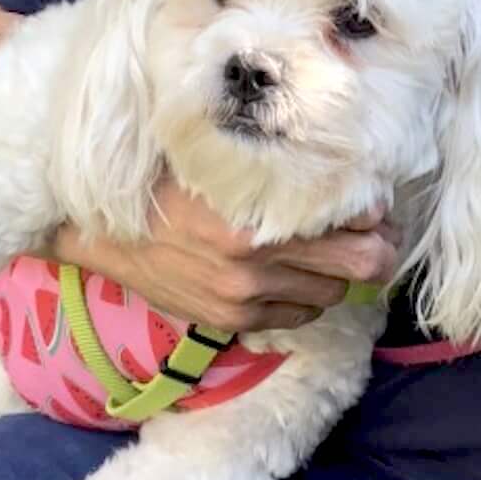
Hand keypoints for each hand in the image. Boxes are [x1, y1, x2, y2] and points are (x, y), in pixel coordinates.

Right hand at [50, 175, 398, 332]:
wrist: (104, 234)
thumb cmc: (166, 183)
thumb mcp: (219, 158)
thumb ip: (277, 162)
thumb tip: (341, 161)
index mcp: (256, 209)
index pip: (356, 217)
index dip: (375, 209)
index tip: (372, 201)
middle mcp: (257, 258)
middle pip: (363, 263)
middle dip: (375, 247)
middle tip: (372, 232)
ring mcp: (247, 295)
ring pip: (334, 292)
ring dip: (334, 272)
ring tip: (319, 250)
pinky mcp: (234, 321)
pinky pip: (300, 314)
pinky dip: (303, 295)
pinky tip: (286, 273)